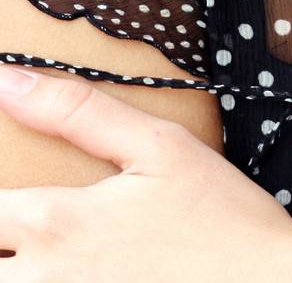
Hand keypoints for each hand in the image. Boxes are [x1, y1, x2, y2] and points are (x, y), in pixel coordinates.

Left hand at [0, 62, 291, 279]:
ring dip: (16, 268)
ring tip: (34, 251)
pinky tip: (72, 274)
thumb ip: (76, 111)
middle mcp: (45, 280)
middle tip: (19, 225)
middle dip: (0, 239)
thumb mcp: (158, 146)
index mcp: (55, 223)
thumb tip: (5, 79)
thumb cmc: (219, 216)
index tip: (15, 192)